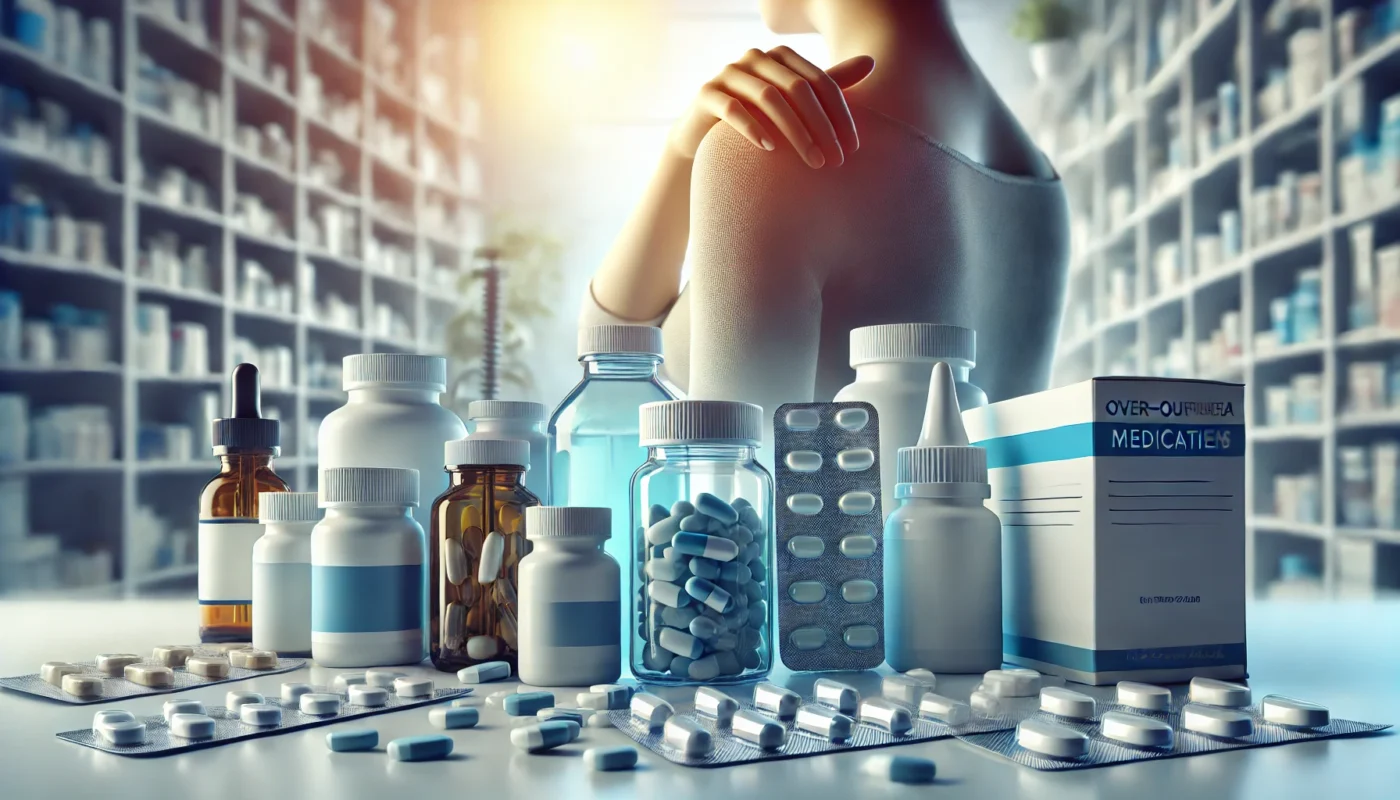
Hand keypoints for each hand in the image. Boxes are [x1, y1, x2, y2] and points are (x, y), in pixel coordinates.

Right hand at [669, 47, 875, 167]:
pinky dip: (753, 128)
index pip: (819, 81)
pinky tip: (769, 149)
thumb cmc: (757, 119)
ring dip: (795, 132)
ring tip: (811, 162)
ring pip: (768, 98)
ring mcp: (727, 74)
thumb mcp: (794, 101)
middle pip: (797, 89)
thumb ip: (829, 82)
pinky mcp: (705, 94)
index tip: (853, 148)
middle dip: (821, 127)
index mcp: (779, 56)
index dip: (839, 114)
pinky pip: (732, 108)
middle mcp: (753, 58)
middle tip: (836, 160)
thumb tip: (871, 62)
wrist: (703, 139)